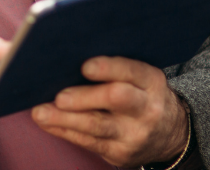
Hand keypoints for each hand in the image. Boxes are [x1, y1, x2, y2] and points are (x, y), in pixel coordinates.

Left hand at [31, 56, 188, 166]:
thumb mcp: (141, 78)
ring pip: (96, 126)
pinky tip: (49, 123)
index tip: (85, 66)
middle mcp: (146, 108)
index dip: (108, 68)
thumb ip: (115, 67)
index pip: (131, 71)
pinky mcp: (121, 154)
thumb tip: (69, 55)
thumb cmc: (141, 94)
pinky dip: (65, 131)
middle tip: (59, 96)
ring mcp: (134, 134)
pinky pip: (89, 142)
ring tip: (41, 113)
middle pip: (116, 99)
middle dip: (84, 97)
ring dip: (64, 119)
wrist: (168, 134)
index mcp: (151, 81)